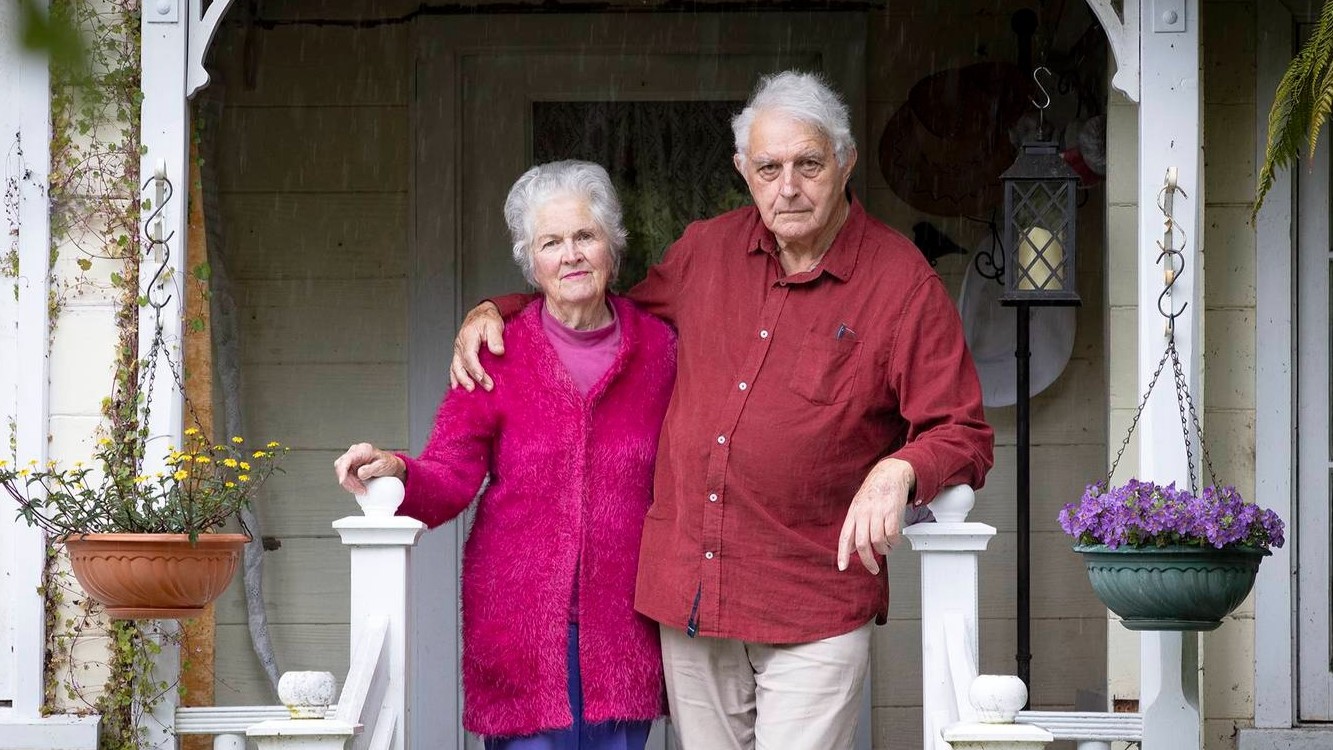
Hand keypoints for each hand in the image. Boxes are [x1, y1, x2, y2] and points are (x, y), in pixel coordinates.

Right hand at [333, 442, 405, 494]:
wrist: (391, 466)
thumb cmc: (388, 464)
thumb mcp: (382, 466)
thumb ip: (371, 469)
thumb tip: (359, 473)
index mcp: (363, 450)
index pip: (347, 459)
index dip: (342, 470)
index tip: (342, 481)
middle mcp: (355, 452)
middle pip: (341, 466)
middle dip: (348, 481)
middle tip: (360, 490)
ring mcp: (352, 458)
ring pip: (342, 472)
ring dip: (349, 484)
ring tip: (362, 490)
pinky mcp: (351, 465)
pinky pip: (345, 475)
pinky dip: (351, 483)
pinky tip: (359, 487)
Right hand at [449, 302, 505, 391]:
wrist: (481, 313)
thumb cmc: (487, 319)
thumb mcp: (494, 325)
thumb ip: (496, 338)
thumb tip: (498, 351)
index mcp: (468, 336)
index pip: (469, 356)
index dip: (475, 369)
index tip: (483, 378)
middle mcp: (460, 344)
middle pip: (463, 364)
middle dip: (472, 378)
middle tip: (485, 386)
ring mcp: (458, 349)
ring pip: (456, 366)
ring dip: (462, 379)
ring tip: (469, 389)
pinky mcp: (459, 353)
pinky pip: (454, 366)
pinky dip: (455, 376)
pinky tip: (456, 386)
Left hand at [837, 458, 915, 573]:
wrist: (890, 473)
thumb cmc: (874, 491)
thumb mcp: (859, 507)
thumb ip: (854, 527)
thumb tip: (850, 548)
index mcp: (853, 513)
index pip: (845, 536)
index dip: (842, 553)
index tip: (842, 567)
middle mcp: (864, 513)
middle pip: (862, 543)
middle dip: (868, 560)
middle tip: (873, 568)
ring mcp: (878, 512)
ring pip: (878, 541)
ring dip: (884, 550)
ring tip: (887, 548)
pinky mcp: (892, 511)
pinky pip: (892, 534)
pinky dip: (894, 542)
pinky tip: (895, 541)